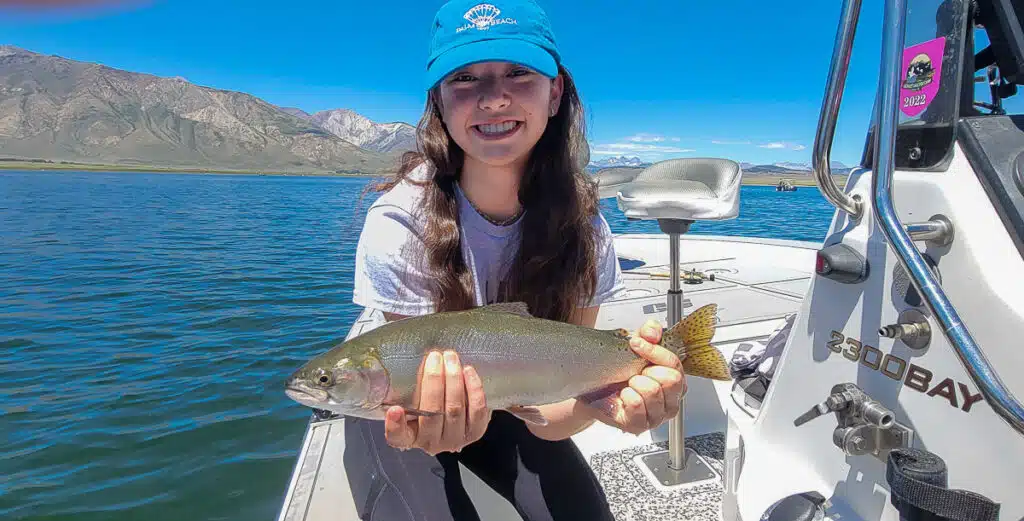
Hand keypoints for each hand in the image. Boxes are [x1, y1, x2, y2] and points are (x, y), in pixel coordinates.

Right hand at [383, 350, 491, 454]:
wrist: (455, 412)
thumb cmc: (428, 402)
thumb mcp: (411, 400)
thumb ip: (408, 390)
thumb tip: (413, 362)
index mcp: (408, 437)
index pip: (397, 436)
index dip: (395, 425)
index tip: (395, 410)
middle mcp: (430, 442)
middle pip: (432, 413)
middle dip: (434, 380)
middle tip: (434, 357)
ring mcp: (454, 439)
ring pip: (454, 409)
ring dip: (453, 379)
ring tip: (450, 358)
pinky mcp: (475, 432)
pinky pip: (476, 410)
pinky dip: (473, 388)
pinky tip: (468, 371)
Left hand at [590, 319, 686, 434]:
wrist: (593, 393)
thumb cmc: (618, 374)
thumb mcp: (634, 349)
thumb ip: (647, 334)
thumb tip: (652, 331)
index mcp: (674, 382)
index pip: (675, 365)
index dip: (655, 351)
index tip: (636, 344)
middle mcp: (671, 401)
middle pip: (671, 380)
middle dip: (647, 370)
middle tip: (634, 373)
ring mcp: (657, 416)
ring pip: (653, 391)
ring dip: (634, 383)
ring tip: (627, 385)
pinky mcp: (640, 426)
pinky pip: (636, 404)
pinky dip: (625, 395)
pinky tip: (621, 396)